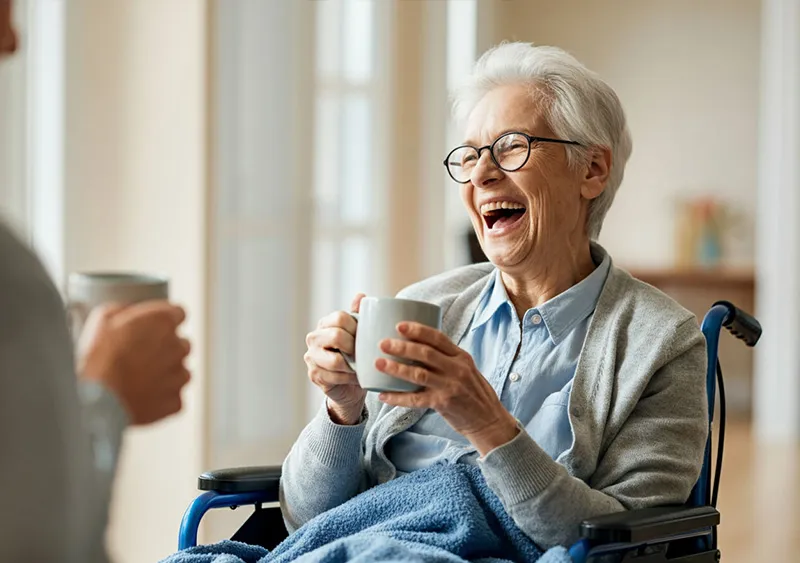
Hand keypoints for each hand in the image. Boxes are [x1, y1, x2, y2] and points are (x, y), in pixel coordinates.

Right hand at [77, 301, 190, 424]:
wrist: (96, 403)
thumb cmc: (97, 360)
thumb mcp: (102, 319)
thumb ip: (124, 310)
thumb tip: (128, 311)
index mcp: (163, 322)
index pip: (178, 313)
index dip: (164, 320)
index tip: (153, 326)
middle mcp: (179, 347)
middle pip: (180, 343)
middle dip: (165, 347)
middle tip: (140, 356)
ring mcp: (180, 376)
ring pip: (180, 371)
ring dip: (165, 373)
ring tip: (138, 379)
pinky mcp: (176, 401)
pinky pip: (174, 396)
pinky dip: (162, 397)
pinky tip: (141, 397)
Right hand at [304, 293, 366, 424]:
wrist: (349, 386)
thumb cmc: (355, 356)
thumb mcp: (358, 335)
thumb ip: (358, 315)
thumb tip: (361, 295)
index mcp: (325, 324)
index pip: (339, 318)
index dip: (355, 327)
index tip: (365, 337)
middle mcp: (314, 338)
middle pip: (336, 336)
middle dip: (354, 347)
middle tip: (362, 353)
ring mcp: (311, 357)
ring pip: (336, 360)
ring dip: (353, 365)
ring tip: (361, 367)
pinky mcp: (314, 375)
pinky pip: (335, 376)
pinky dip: (350, 378)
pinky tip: (357, 378)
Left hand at [375, 322, 518, 455]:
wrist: (489, 421)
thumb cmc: (475, 394)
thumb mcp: (467, 370)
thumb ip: (447, 359)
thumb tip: (419, 347)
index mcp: (461, 357)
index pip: (438, 338)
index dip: (418, 330)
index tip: (399, 325)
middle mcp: (457, 369)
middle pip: (426, 353)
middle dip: (402, 346)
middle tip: (383, 343)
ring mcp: (450, 387)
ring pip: (419, 374)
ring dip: (396, 368)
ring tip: (379, 363)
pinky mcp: (443, 404)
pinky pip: (415, 399)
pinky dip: (398, 397)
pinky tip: (383, 395)